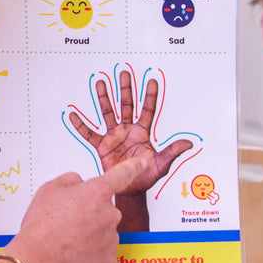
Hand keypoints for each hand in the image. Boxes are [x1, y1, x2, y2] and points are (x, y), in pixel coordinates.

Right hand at [6, 157, 148, 262]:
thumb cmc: (41, 226)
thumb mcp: (50, 189)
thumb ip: (72, 180)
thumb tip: (81, 185)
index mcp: (97, 192)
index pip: (121, 175)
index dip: (134, 166)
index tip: (143, 162)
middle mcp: (110, 214)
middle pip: (104, 210)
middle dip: (89, 215)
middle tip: (65, 224)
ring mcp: (112, 240)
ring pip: (103, 233)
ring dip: (88, 236)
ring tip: (64, 243)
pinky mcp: (109, 262)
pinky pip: (101, 254)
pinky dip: (89, 255)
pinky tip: (72, 257)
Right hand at [69, 70, 192, 230]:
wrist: (130, 189)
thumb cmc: (146, 176)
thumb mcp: (162, 164)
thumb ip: (172, 152)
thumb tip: (189, 143)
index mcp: (142, 132)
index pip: (147, 109)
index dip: (150, 95)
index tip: (152, 80)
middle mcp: (127, 130)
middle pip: (126, 105)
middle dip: (126, 89)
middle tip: (124, 73)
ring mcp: (114, 136)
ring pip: (108, 112)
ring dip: (104, 98)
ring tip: (101, 83)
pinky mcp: (102, 145)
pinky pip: (89, 133)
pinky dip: (80, 125)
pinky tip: (73, 115)